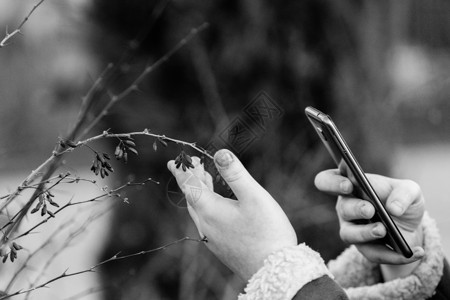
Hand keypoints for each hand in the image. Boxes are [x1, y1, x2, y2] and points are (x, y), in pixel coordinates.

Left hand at [167, 149, 296, 280]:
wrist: (273, 270)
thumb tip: (220, 153)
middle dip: (191, 179)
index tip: (174, 161)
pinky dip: (207, 205)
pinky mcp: (221, 247)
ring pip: (199, 210)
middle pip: (192, 197)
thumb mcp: (253, 196)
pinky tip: (219, 205)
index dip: (182, 172)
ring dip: (199, 192)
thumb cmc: (267, 232)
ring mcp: (212, 238)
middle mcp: (206, 225)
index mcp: (210, 210)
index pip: (189, 186)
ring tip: (204, 179)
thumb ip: (235, 174)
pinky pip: (207, 220)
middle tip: (192, 164)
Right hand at [314, 169, 424, 263]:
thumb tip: (393, 209)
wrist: (412, 224)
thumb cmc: (402, 199)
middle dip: (355, 209)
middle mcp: (346, 207)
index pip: (326, 181)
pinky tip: (413, 252)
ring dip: (365, 233)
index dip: (332, 183)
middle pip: (342, 208)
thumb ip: (403, 193)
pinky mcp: (364, 248)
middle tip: (370, 209)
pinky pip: (373, 254)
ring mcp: (352, 228)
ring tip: (383, 230)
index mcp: (350, 185)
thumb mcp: (410, 190)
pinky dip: (394, 255)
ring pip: (348, 234)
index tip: (348, 185)